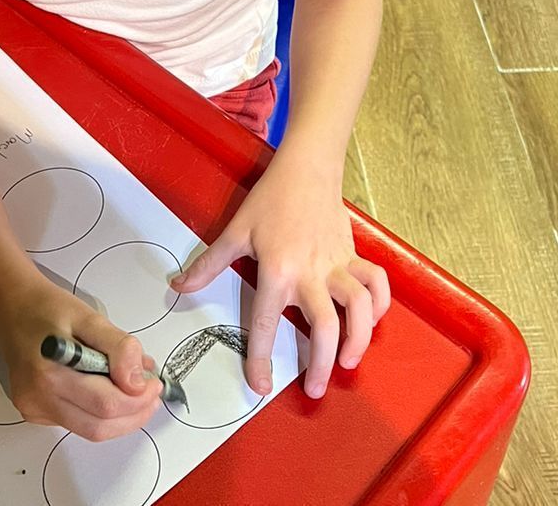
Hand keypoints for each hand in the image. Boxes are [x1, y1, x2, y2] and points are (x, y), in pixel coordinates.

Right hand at [0, 271, 161, 438]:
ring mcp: (34, 410)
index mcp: (49, 374)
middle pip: (98, 427)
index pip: (104, 404)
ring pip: (89, 430)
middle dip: (133, 414)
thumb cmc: (49, 308)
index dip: (137, 400)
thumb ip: (118, 347)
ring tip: (136, 391)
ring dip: (120, 417)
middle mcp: (37, 400)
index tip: (155, 383)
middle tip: (152, 393)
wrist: (12, 307)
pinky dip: (100, 412)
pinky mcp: (36, 412)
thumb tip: (139, 380)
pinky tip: (109, 389)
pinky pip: (76, 422)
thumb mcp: (89, 316)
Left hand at [170, 144, 390, 398]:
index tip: (260, 386)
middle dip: (321, 365)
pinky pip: (376, 283)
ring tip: (348, 362)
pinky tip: (371, 319)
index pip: (268, 325)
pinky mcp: (353, 256)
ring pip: (359, 309)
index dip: (262, 360)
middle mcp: (310, 274)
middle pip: (326, 329)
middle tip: (313, 388)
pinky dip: (381, 304)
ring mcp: (336, 265)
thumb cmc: (270, 199)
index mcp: (277, 272)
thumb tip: (177, 286)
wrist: (306, 168)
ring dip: (359, 340)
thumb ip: (208, 264)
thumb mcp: (236, 231)